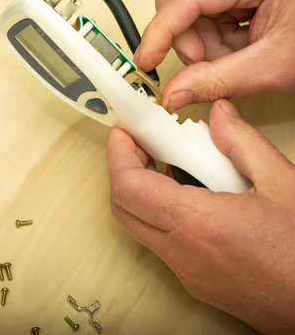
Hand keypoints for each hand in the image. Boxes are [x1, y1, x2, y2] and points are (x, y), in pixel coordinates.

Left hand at [107, 99, 294, 333]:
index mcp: (196, 223)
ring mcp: (185, 271)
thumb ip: (242, 143)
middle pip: (123, 207)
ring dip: (141, 192)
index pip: (128, 186)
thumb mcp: (283, 183)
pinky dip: (161, 215)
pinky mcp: (195, 282)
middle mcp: (181, 251)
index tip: (124, 131)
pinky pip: (162, 243)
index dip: (118, 154)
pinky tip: (191, 197)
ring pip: (140, 227)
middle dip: (122, 170)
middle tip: (141, 144)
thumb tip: (218, 113)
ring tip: (167, 164)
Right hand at [133, 0, 294, 111]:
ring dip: (192, 35)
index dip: (160, 31)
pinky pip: (193, 4)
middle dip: (177, 28)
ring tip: (226, 56)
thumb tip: (174, 93)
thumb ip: (218, 80)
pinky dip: (203, 33)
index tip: (146, 61)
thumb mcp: (274, 66)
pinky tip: (229, 45)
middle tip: (201, 59)